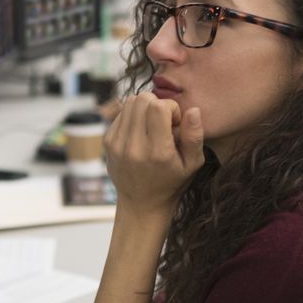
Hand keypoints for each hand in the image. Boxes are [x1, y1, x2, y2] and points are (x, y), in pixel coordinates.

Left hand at [103, 93, 205, 216]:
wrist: (141, 203)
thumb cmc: (172, 182)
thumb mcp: (193, 164)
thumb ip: (194, 136)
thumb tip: (193, 110)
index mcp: (157, 152)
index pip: (158, 107)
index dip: (171, 108)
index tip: (175, 123)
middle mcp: (133, 147)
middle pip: (142, 99)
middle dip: (157, 104)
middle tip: (163, 123)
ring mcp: (116, 143)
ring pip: (129, 102)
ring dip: (144, 108)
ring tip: (152, 126)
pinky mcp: (107, 141)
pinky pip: (121, 113)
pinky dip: (133, 116)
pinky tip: (141, 132)